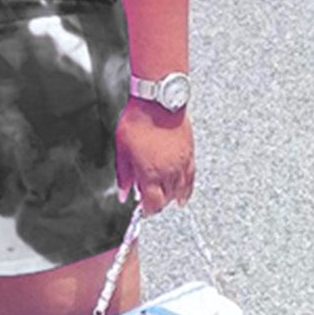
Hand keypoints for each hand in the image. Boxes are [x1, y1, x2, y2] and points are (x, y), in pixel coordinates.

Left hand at [115, 98, 194, 214]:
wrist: (158, 103)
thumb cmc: (138, 122)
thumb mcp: (122, 150)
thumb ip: (124, 175)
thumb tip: (123, 193)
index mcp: (149, 173)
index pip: (152, 204)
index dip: (147, 211)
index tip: (142, 210)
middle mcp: (168, 172)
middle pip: (167, 199)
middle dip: (157, 204)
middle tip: (150, 202)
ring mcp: (181, 164)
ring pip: (180, 191)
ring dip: (171, 197)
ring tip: (165, 198)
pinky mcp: (189, 155)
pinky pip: (191, 179)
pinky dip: (187, 190)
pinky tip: (184, 195)